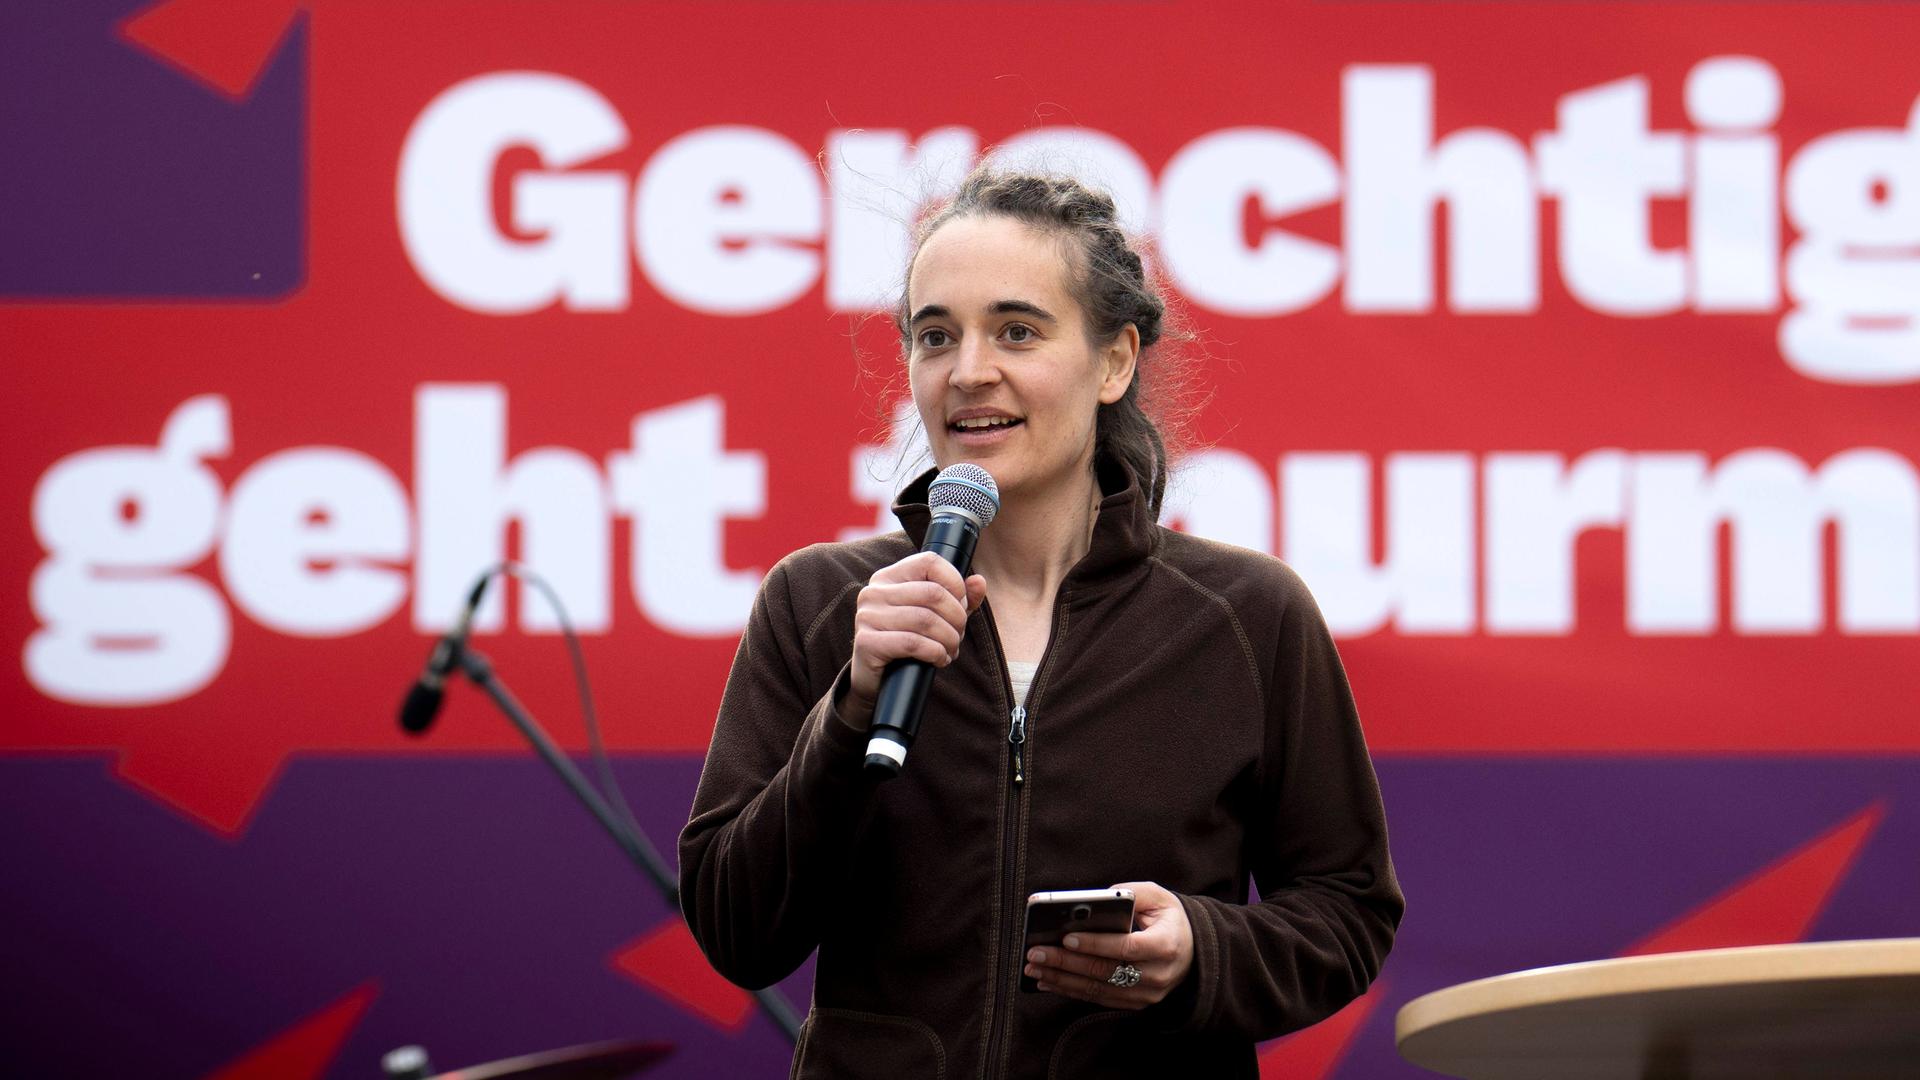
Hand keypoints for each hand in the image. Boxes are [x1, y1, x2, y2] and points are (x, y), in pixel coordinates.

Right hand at [843, 551, 987, 727]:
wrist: (876, 679)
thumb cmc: (907, 642)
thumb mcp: (937, 616)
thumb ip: (960, 599)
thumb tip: (979, 582)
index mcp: (889, 577)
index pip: (929, 562)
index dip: (955, 582)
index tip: (961, 605)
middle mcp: (874, 591)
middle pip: (932, 593)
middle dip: (956, 618)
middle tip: (959, 635)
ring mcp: (867, 616)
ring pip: (925, 620)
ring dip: (949, 639)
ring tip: (951, 649)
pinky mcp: (866, 642)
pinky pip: (912, 643)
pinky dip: (935, 653)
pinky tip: (939, 659)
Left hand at [1024, 881, 1193, 1008]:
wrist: (1193, 952)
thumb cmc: (1170, 920)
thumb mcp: (1160, 897)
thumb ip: (1132, 893)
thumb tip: (1099, 899)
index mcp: (1165, 945)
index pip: (1125, 947)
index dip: (1095, 944)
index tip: (1066, 937)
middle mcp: (1157, 975)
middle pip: (1104, 971)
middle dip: (1065, 962)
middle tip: (1035, 953)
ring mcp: (1145, 994)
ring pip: (1097, 989)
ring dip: (1061, 979)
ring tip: (1034, 967)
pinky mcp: (1134, 1003)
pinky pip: (1098, 999)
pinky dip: (1070, 990)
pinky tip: (1049, 980)